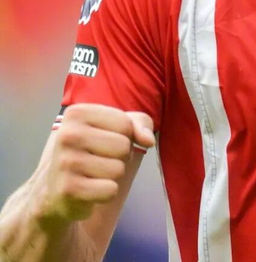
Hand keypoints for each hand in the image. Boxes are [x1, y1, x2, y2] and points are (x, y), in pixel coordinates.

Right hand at [34, 104, 154, 223]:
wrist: (55, 188)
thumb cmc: (93, 149)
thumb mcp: (117, 126)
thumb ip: (140, 124)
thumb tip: (149, 140)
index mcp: (77, 113)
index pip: (126, 124)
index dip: (125, 136)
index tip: (105, 140)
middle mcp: (67, 134)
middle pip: (123, 146)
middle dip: (120, 157)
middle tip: (99, 160)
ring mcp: (65, 162)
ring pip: (119, 169)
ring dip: (112, 175)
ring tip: (93, 174)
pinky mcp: (68, 189)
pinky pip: (110, 190)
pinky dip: (106, 193)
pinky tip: (89, 190)